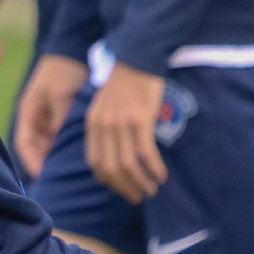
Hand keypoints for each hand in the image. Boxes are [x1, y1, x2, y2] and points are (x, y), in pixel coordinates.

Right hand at [13, 54, 86, 177]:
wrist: (74, 49)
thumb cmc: (64, 71)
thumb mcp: (61, 96)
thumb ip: (58, 120)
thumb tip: (59, 146)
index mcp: (28, 112)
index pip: (23, 144)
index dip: (31, 161)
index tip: (44, 174)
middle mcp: (34, 117)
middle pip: (35, 148)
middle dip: (44, 162)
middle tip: (59, 177)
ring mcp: (46, 117)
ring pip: (48, 144)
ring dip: (56, 155)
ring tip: (69, 169)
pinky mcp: (59, 115)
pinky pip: (59, 136)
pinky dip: (65, 145)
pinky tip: (77, 153)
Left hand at [84, 60, 167, 203]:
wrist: (139, 57)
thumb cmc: (126, 83)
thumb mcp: (105, 106)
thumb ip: (104, 129)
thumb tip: (113, 154)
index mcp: (93, 124)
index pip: (95, 163)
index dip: (108, 181)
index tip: (121, 189)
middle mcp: (103, 126)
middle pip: (110, 169)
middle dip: (125, 188)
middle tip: (138, 197)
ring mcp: (121, 124)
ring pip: (127, 165)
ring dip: (141, 182)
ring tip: (152, 189)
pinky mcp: (140, 120)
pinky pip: (145, 153)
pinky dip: (153, 168)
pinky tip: (161, 175)